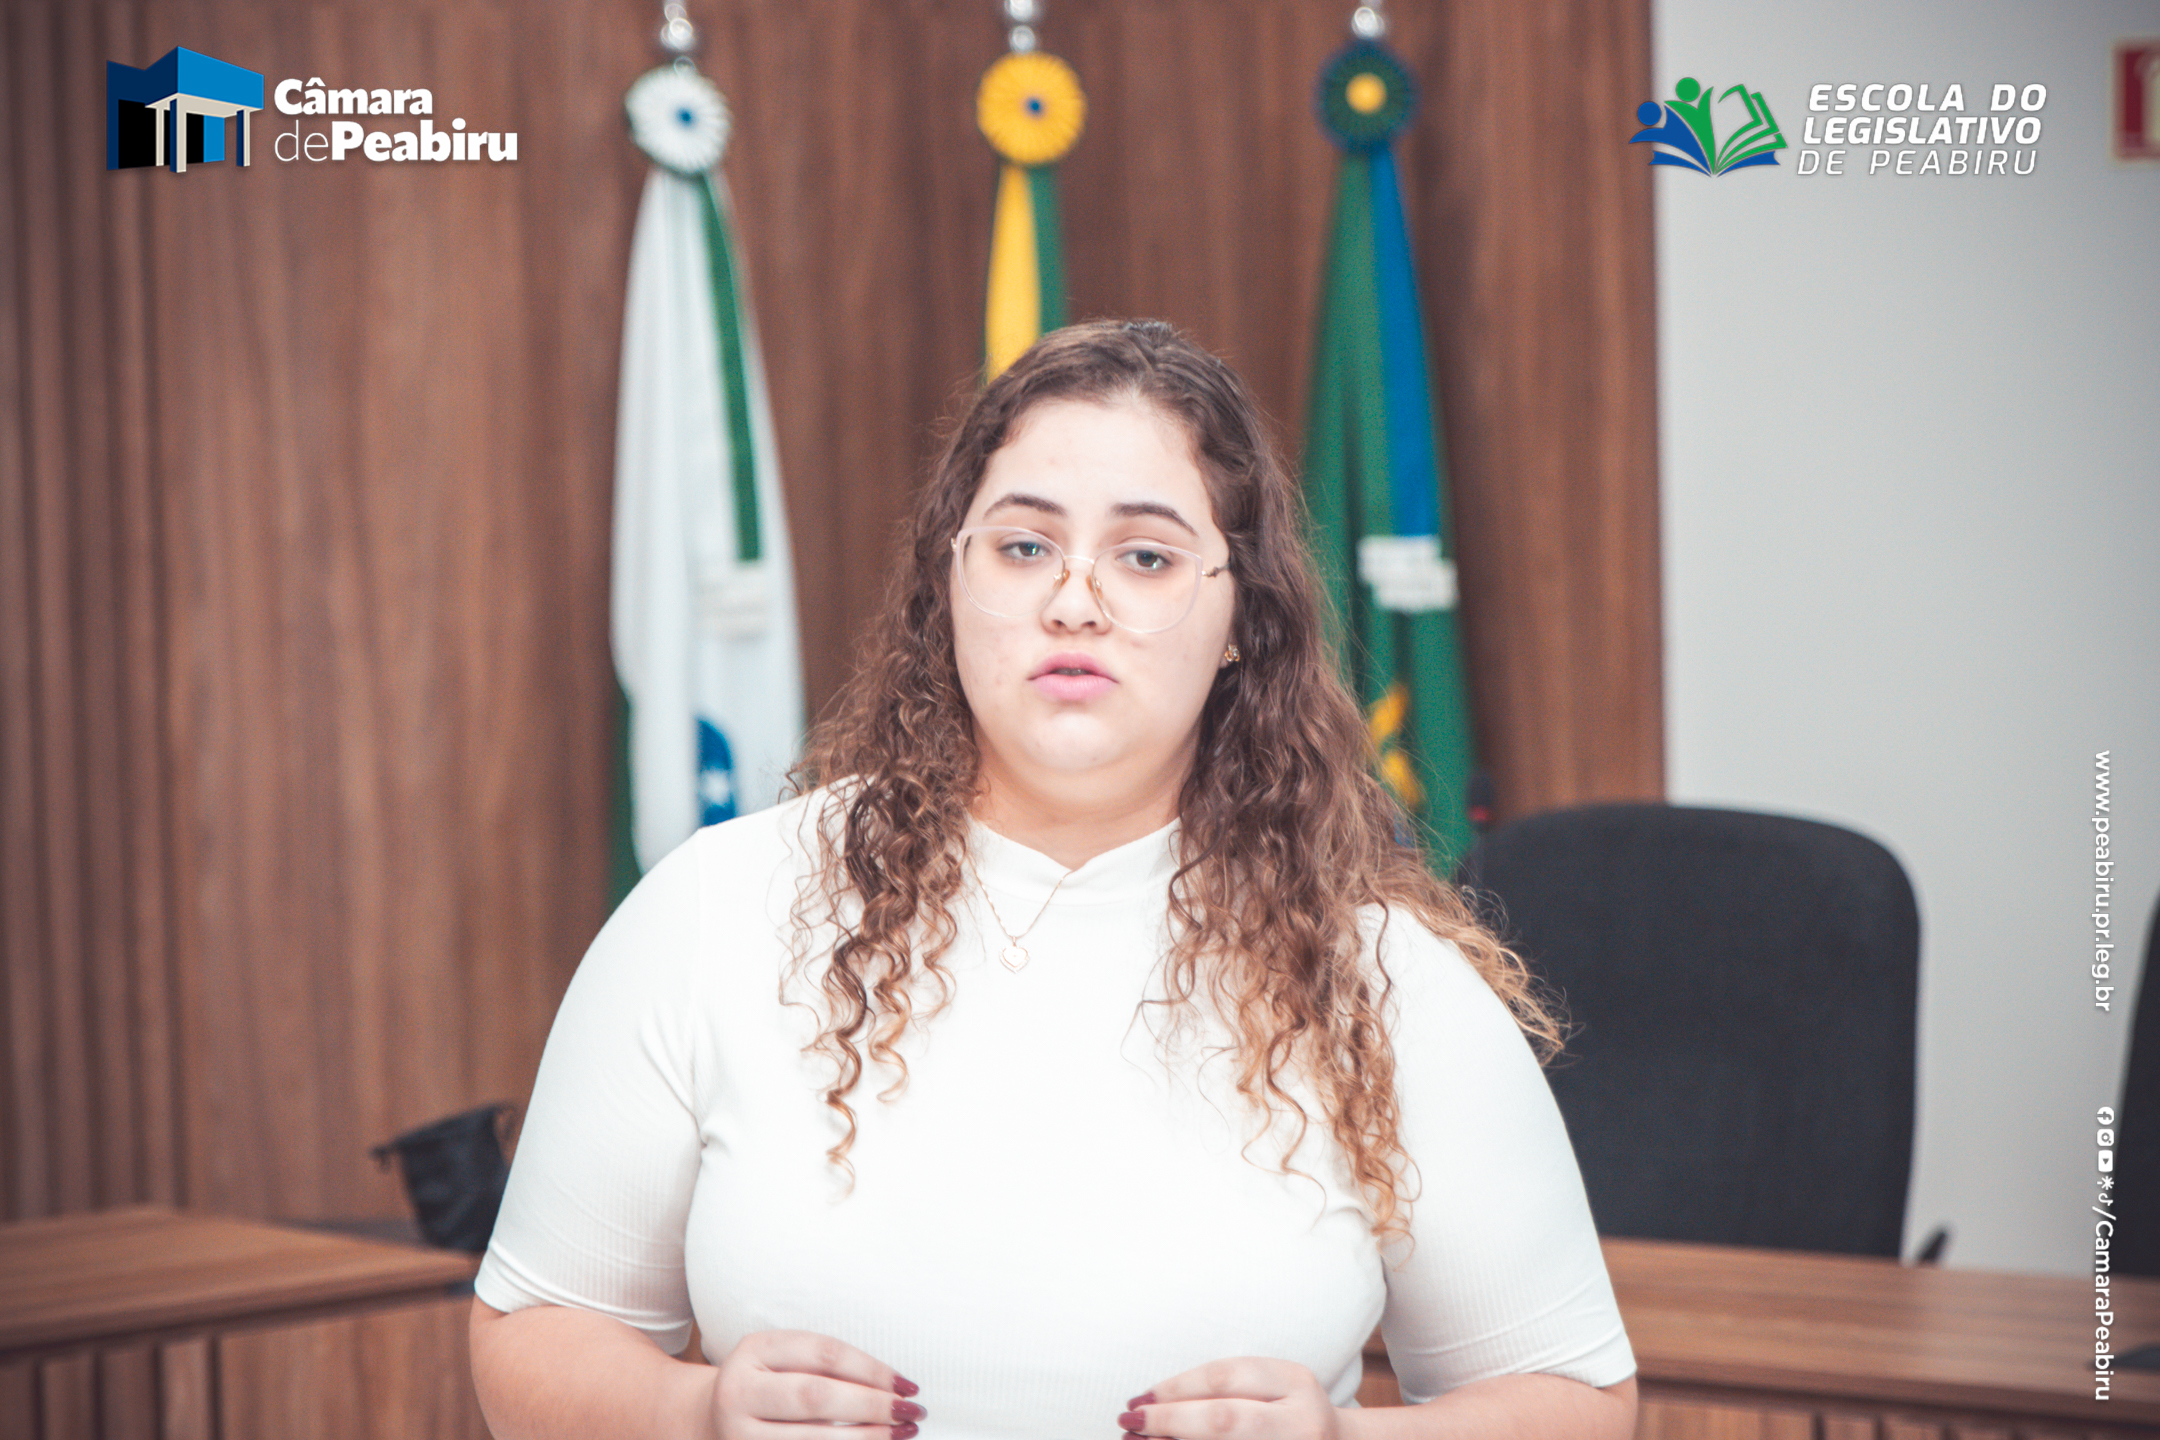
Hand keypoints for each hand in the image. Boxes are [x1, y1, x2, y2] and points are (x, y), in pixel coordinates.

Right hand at [708, 1329, 923, 1439]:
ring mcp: (738, 1433)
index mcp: (755, 1349)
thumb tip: (893, 1386)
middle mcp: (740, 1390)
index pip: (823, 1353)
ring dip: (863, 1438)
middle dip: (870, 1405)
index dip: (870, 1369)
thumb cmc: (767, 1384)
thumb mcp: (784, 1360)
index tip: (906, 1383)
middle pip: (816, 1396)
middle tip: (909, 1411)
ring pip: (811, 1439)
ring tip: (899, 1434)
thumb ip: (826, 1367)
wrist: (707, 1418)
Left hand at [1117, 1358, 1339, 1439]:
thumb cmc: (1286, 1414)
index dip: (1175, 1388)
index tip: (1139, 1399)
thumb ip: (1222, 1389)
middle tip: (1130, 1422)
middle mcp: (1302, 1421)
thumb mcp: (1269, 1387)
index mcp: (1296, 1381)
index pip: (1225, 1376)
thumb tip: (1150, 1403)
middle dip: (1171, 1420)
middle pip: (1225, 1420)